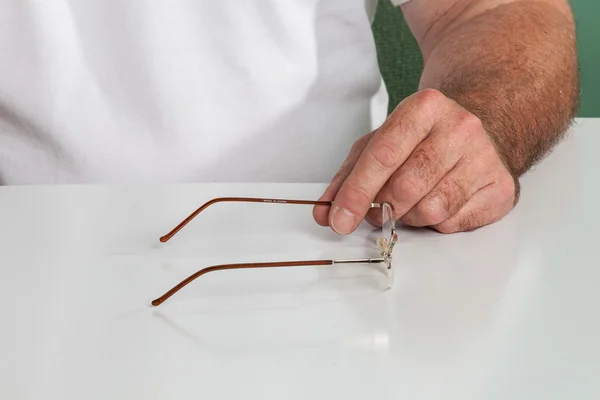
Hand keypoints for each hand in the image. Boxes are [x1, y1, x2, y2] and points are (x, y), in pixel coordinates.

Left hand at [313, 89, 517, 233]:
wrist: (484, 126)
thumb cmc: (424, 138)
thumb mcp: (382, 141)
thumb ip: (350, 175)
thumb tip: (325, 213)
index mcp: (425, 107)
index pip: (383, 155)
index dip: (356, 192)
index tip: (339, 219)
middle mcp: (460, 128)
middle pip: (405, 186)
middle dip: (381, 208)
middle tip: (375, 211)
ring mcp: (485, 158)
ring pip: (430, 210)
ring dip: (408, 217)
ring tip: (409, 203)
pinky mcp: (500, 188)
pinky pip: (453, 222)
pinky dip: (434, 222)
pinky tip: (437, 202)